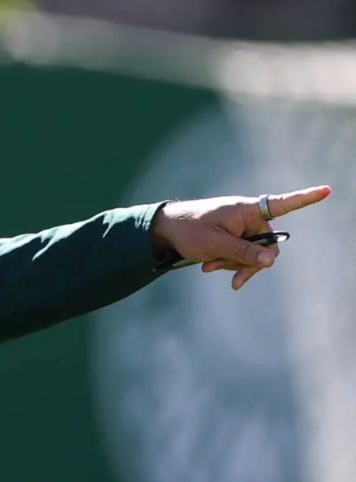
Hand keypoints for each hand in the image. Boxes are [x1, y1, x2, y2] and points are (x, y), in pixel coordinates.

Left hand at [150, 185, 331, 289]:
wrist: (165, 230)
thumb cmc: (188, 230)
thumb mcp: (214, 245)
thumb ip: (243, 253)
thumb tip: (272, 261)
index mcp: (247, 210)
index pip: (282, 204)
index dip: (305, 198)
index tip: (327, 190)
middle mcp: (248, 217)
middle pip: (267, 246)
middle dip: (249, 263)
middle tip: (234, 280)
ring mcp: (240, 228)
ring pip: (252, 255)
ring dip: (232, 264)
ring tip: (207, 265)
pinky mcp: (233, 238)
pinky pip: (240, 256)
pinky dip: (226, 262)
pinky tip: (206, 266)